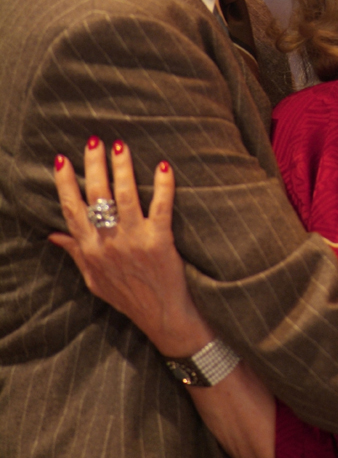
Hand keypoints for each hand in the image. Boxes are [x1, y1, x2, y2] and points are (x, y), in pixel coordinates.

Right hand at [50, 138, 212, 356]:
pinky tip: (163, 166)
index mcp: (90, 250)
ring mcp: (134, 241)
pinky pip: (161, 207)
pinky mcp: (160, 241)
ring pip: (124, 196)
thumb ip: (75, 253)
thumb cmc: (128, 297)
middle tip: (94, 141)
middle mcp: (108, 243)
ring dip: (122, 168)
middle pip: (97, 196)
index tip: (63, 159)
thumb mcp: (94, 279)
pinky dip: (163, 185)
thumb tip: (53, 234)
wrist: (162, 316)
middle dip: (94, 165)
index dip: (65, 183)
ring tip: (120, 146)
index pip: (72, 210)